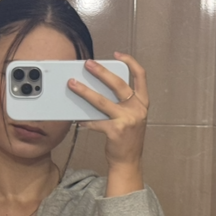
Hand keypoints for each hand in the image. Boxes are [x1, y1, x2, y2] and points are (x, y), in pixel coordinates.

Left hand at [67, 51, 148, 172]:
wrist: (129, 160)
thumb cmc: (127, 137)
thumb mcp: (131, 116)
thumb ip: (121, 102)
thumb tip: (98, 87)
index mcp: (142, 102)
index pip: (141, 76)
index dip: (130, 62)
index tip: (118, 55)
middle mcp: (137, 109)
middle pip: (118, 85)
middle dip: (101, 72)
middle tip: (88, 64)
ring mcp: (127, 120)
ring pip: (102, 102)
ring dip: (85, 91)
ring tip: (73, 84)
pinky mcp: (115, 131)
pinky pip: (95, 121)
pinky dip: (85, 120)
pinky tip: (78, 119)